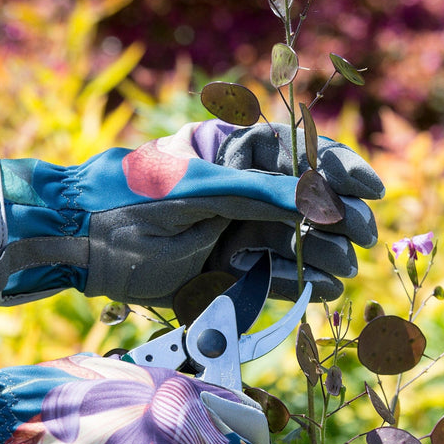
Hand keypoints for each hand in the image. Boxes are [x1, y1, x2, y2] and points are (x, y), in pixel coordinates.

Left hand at [0, 121, 383, 306]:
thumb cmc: (129, 200)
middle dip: (336, 217)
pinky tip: (323, 287)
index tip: (368, 187)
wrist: (76, 244)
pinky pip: (269, 276)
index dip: (336, 168)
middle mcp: (238, 193)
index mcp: (229, 155)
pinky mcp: (222, 271)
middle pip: (303, 202)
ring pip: (291, 242)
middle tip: (361, 234)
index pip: (296, 155)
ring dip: (321, 254)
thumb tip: (321, 197)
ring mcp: (232, 233)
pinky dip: (296, 282)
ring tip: (343, 268)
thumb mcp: (197, 190)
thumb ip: (258, 193)